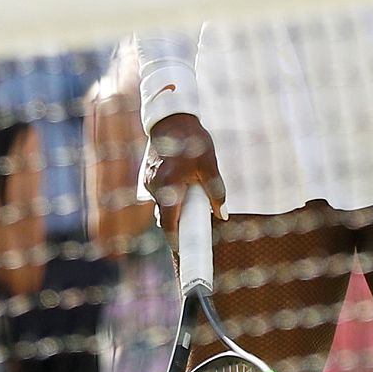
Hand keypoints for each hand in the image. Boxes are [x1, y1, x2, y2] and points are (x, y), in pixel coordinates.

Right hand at [143, 112, 227, 238]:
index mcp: (169, 186)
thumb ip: (216, 191)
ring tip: (192, 208)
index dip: (176, 240)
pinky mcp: (149, 176)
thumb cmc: (192, 140)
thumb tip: (223, 214)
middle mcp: (155, 187)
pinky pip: (160, 194)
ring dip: (175, 210)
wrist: (172, 120)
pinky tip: (183, 192)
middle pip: (166, 216)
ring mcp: (150, 181)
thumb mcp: (209, 165)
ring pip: (163, 204)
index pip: (170, 223)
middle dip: (178, 225)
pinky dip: (171, 198)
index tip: (184, 251)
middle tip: (193, 231)